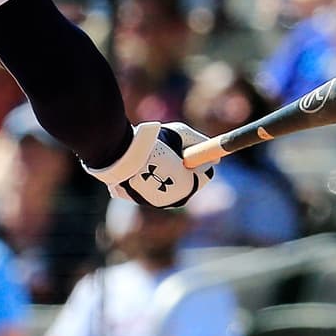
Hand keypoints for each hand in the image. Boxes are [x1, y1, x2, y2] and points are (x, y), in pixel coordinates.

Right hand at [85, 122, 214, 208]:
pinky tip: (140, 165)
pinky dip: (149, 179)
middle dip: (182, 169)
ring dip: (165, 173)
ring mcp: (156, 203)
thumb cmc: (153, 142)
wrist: (119, 153)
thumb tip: (217, 158)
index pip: (204, 175)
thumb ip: (201, 142)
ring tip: (152, 156)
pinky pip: (150, 189)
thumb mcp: (181, 133)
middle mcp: (175, 200)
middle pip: (187, 183)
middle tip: (170, 151)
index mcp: (189, 186)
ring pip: (168, 186)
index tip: (189, 149)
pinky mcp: (139, 201)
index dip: (199, 160)